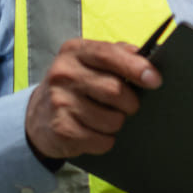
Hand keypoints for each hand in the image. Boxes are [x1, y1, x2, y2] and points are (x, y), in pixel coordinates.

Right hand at [24, 38, 161, 160]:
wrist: (38, 116)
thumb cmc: (77, 85)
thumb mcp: (91, 61)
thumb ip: (118, 54)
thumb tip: (145, 58)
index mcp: (75, 51)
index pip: (109, 54)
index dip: (136, 67)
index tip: (154, 80)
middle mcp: (63, 74)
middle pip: (115, 90)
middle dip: (130, 102)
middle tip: (128, 105)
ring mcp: (59, 102)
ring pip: (112, 119)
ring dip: (117, 122)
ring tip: (106, 118)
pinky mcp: (61, 129)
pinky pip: (101, 140)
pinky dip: (106, 140)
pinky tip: (95, 132)